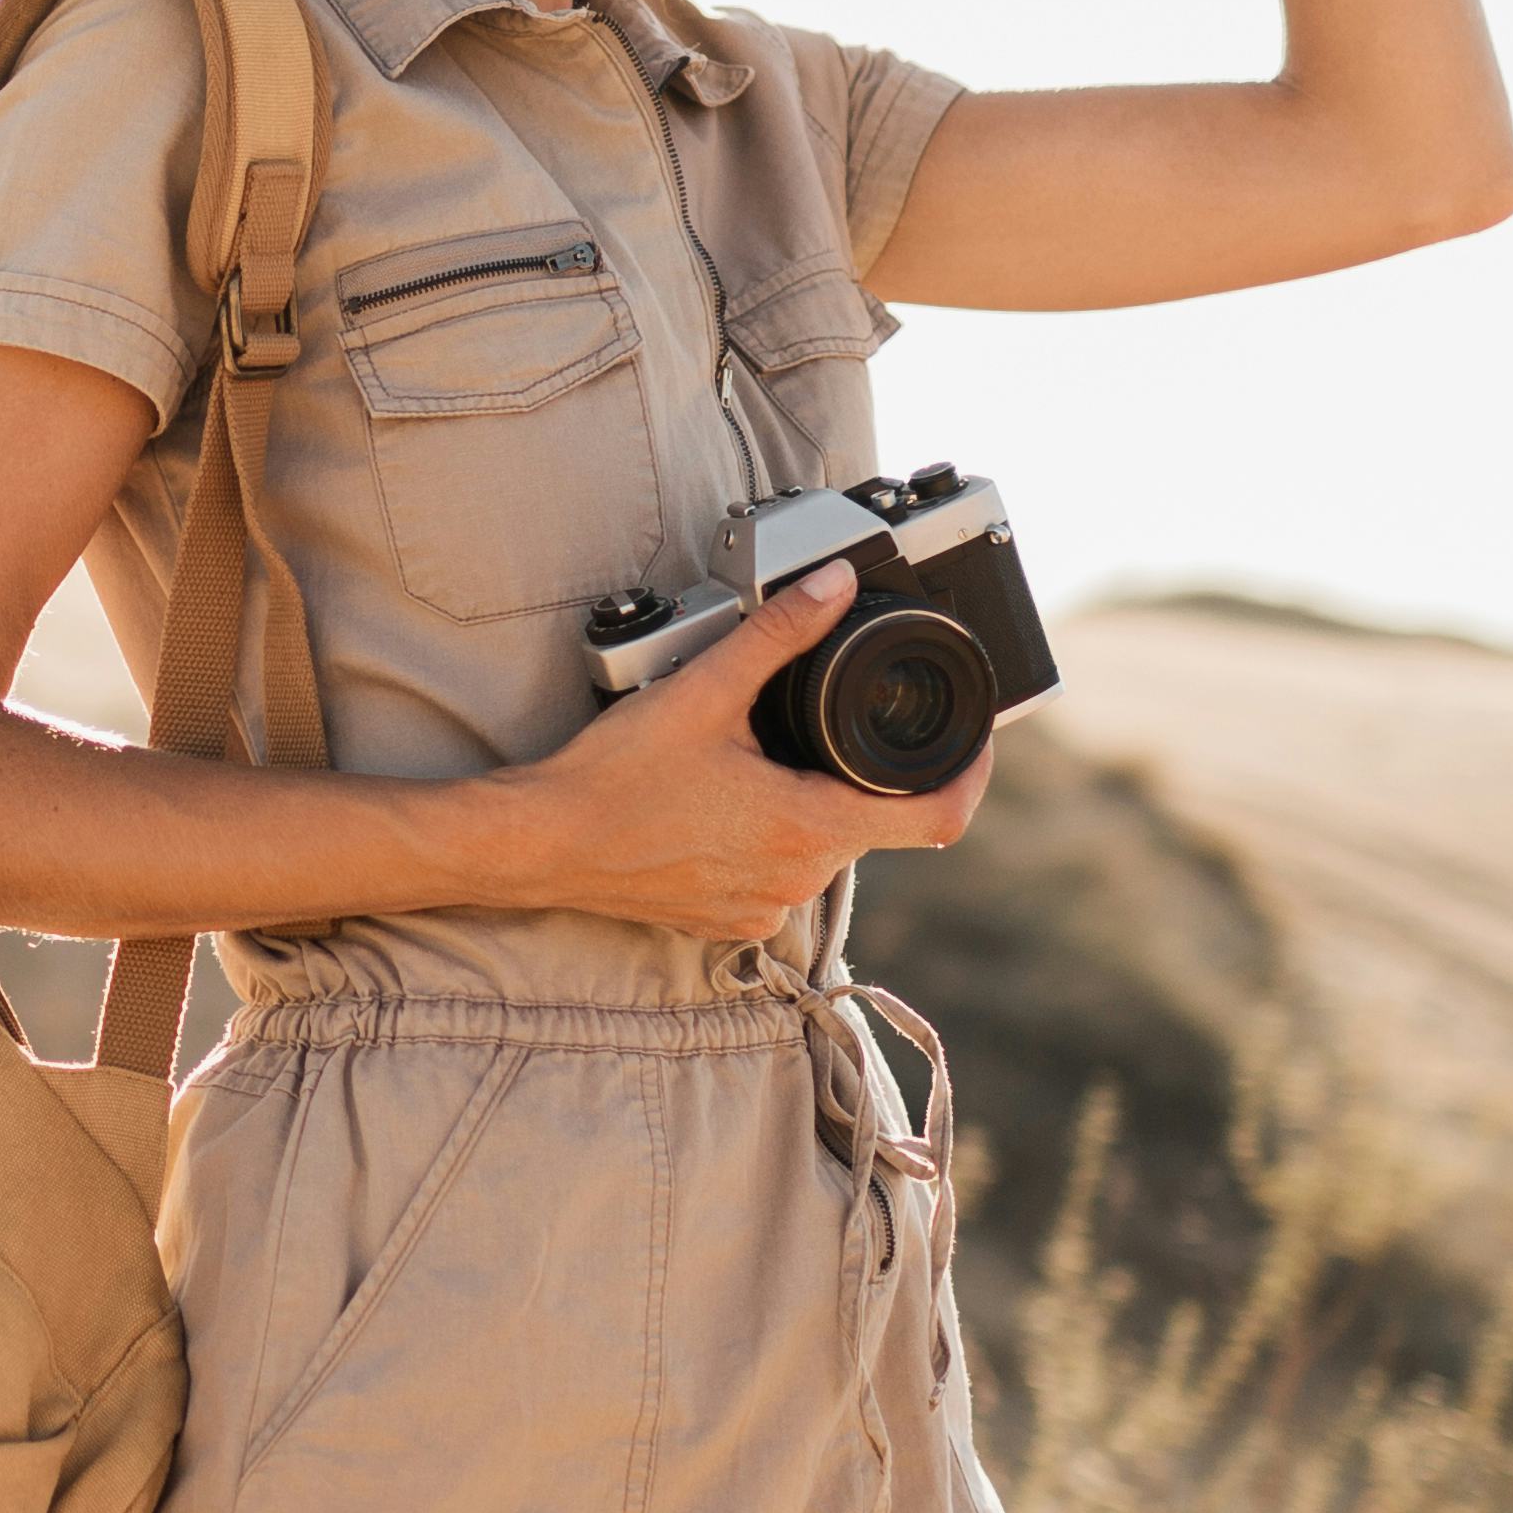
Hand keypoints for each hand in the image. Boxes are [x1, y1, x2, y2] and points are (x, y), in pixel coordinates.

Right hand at [476, 570, 996, 942]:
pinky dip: (766, 840)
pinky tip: (718, 810)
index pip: (936, 817)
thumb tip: (836, 588)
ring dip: (806, 805)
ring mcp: (764, 908)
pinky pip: (778, 878)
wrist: (539, 846)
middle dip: (854, 773)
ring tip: (747, 766)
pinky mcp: (730, 924)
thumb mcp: (703, 691)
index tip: (973, 741)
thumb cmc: (611, 778)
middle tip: (806, 726)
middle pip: (869, 821)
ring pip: (820, 847)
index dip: (970, 775)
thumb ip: (780, 634)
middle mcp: (797, 880)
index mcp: (809, 826)